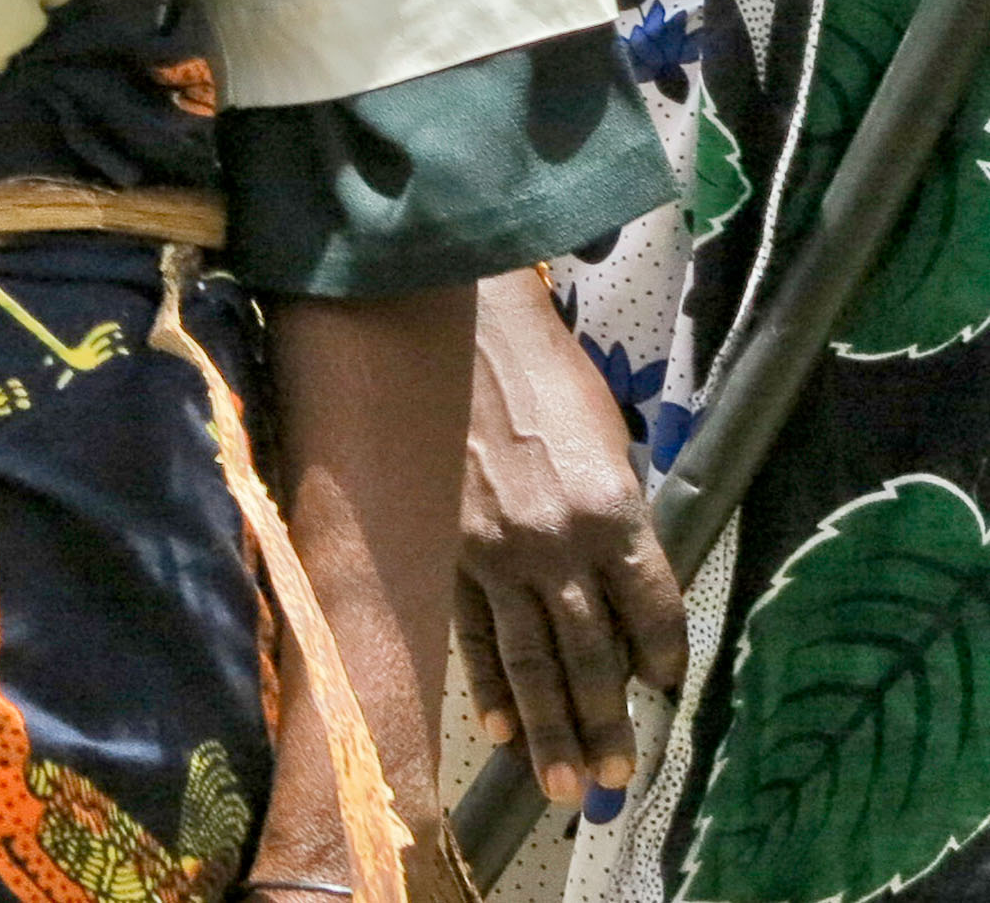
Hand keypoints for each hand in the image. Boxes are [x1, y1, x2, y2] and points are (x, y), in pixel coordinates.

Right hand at [453, 270, 682, 809]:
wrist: (449, 324)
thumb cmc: (541, 370)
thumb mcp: (604, 439)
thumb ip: (615, 513)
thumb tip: (618, 576)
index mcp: (613, 513)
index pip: (651, 613)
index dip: (662, 658)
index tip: (664, 688)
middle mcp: (557, 544)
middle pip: (589, 654)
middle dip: (605, 721)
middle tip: (617, 777)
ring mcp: (494, 550)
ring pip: (528, 658)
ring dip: (550, 727)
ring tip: (566, 784)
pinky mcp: (444, 545)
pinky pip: (470, 628)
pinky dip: (485, 682)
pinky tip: (499, 729)